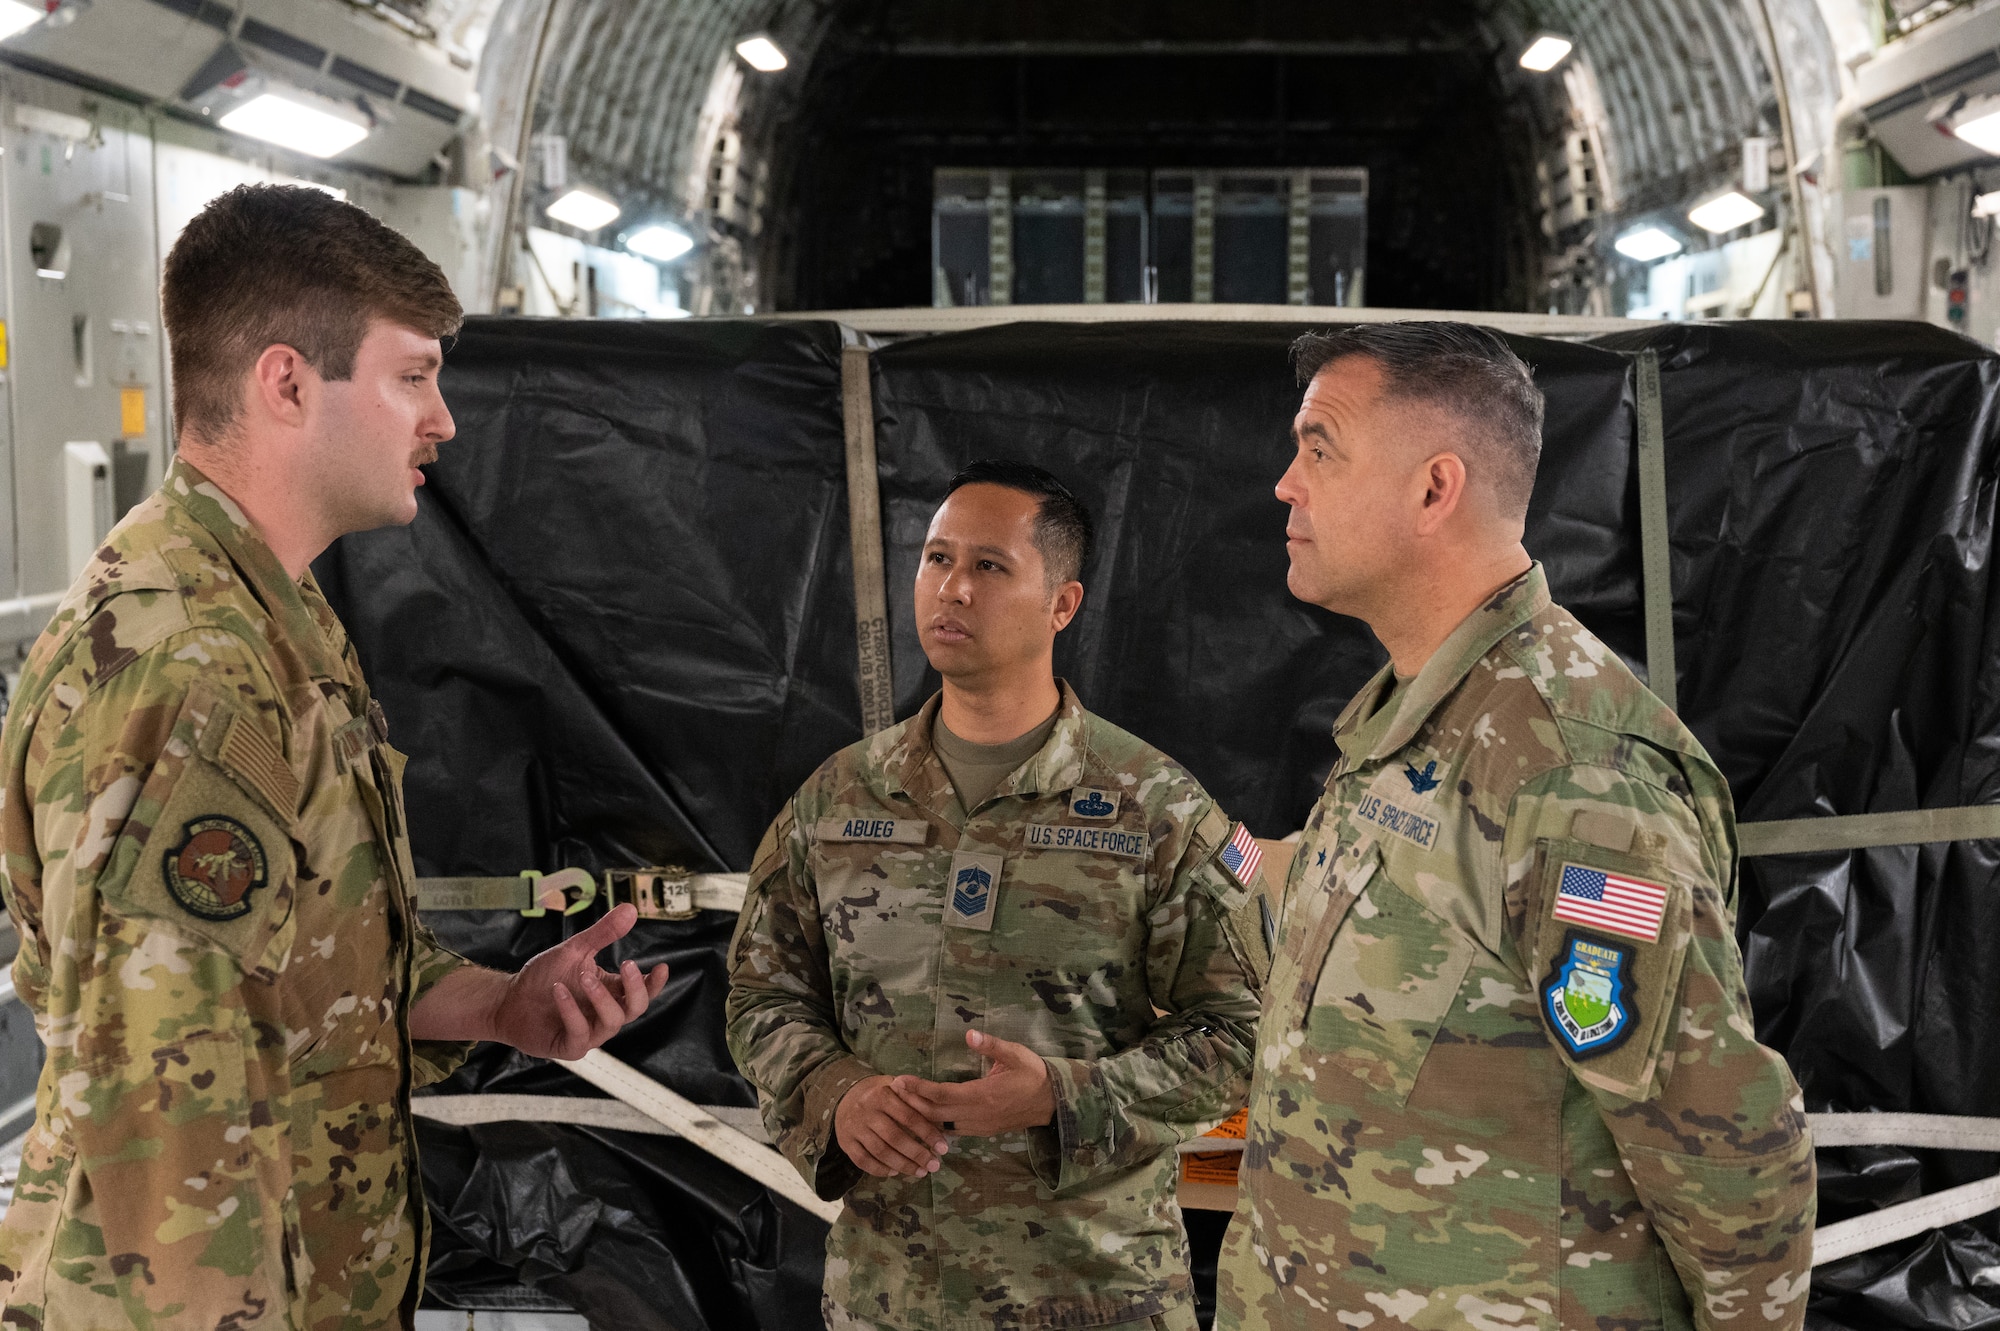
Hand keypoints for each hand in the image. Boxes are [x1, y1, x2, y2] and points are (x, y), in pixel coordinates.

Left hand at [490, 903, 669, 1059]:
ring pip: (612, 1021)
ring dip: (601, 997)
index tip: (661, 967)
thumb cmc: (545, 977)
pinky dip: (571, 1011)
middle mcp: (605, 1015)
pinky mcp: (569, 1046)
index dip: (654, 983)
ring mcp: (589, 1033)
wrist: (510, 1000)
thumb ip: (603, 933)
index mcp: (611, 993)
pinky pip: (580, 1033)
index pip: (642, 991)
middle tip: (626, 964)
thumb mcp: (575, 950)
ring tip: (583, 975)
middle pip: (636, 1009)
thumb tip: (630, 910)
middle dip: (635, 988)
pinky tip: (559, 992)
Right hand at [835, 1075, 948, 1178]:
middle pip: (895, 1137)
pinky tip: (895, 1172)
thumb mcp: (896, 1089)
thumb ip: (914, 1100)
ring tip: (920, 1172)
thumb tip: (941, 1120)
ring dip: (902, 1165)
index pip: (909, 1117)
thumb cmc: (881, 1095)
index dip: (928, 1134)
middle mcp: (866, 1111)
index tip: (943, 1148)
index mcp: (882, 1095)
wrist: (846, 1097)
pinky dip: (880, 1169)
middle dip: (917, 1154)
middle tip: (934, 1165)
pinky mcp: (846, 1142)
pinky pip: (863, 1161)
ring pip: (880, 1151)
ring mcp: (855, 1128)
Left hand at [892, 1030, 1054, 1135]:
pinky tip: (924, 1116)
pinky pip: (952, 1130)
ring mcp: (979, 1127)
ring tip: (901, 1103)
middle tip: (891, 1090)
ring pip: (941, 1125)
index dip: (918, 1089)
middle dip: (911, 1103)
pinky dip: (935, 1123)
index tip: (899, 1080)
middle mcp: (977, 1115)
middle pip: (935, 1113)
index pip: (942, 1094)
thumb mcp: (1016, 1054)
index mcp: (982, 1095)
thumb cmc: (1034, 1074)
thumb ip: (992, 1045)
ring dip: (921, 1115)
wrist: (1053, 1103)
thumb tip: (969, 1033)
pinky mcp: (982, 1131)